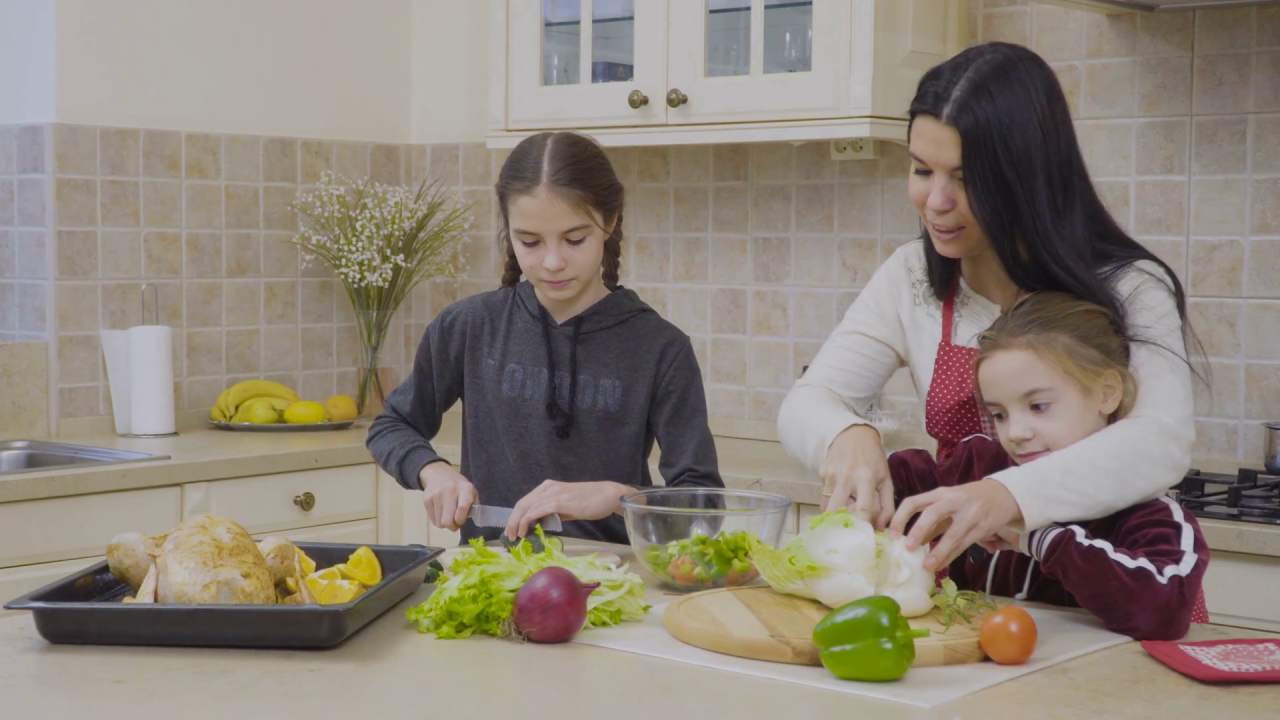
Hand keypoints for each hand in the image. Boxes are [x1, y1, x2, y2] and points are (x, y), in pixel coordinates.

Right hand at [419, 462, 477, 531]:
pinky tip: (441, 511)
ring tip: (448, 516)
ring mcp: (436, 495)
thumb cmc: (459, 487)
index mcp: (465, 489)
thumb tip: (470, 519)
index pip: (462, 508)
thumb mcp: (472, 493)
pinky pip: (432, 520)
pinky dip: (437, 519)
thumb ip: (474, 507)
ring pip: (439, 523)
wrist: (440, 475)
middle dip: (452, 526)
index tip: (461, 521)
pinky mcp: (427, 499)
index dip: (461, 520)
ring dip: (444, 524)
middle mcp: (450, 490)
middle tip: (454, 523)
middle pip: (447, 520)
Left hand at [505, 480, 630, 540]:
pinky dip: (528, 521)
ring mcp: (554, 493)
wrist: (608, 495)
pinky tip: (526, 530)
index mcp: (548, 487)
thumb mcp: (566, 507)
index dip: (515, 516)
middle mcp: (548, 488)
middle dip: (512, 521)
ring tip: (515, 537)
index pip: (525, 501)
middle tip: (509, 536)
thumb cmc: (590, 502)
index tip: (512, 530)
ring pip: (527, 507)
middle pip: (522, 504)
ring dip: (517, 523)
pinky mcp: (560, 501)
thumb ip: (553, 513)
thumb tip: (540, 525)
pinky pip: (537, 510)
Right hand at [819, 424, 893, 528]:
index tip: (864, 539)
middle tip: (847, 533)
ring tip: (844, 515)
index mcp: (866, 479)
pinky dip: (831, 502)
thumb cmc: (873, 459)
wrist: (852, 434)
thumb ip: (887, 506)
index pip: (862, 510)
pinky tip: (839, 497)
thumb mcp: (886, 479)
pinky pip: (824, 497)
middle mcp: (846, 478)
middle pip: (836, 511)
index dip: (862, 527)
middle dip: (840, 525)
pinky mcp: (821, 474)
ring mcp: (830, 476)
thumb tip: (880, 530)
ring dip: (835, 515)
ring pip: (827, 507)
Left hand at [888, 478, 1021, 570]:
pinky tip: (941, 565)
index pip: (913, 501)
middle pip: (932, 513)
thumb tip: (911, 543)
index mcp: (939, 493)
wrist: (1003, 494)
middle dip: (918, 531)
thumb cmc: (968, 500)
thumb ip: (931, 521)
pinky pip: (964, 544)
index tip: (892, 535)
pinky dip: (951, 556)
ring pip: (952, 534)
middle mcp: (953, 500)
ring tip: (927, 566)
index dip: (900, 518)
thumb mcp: (947, 504)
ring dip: (938, 552)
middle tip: (908, 548)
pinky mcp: (983, 527)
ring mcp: (970, 514)